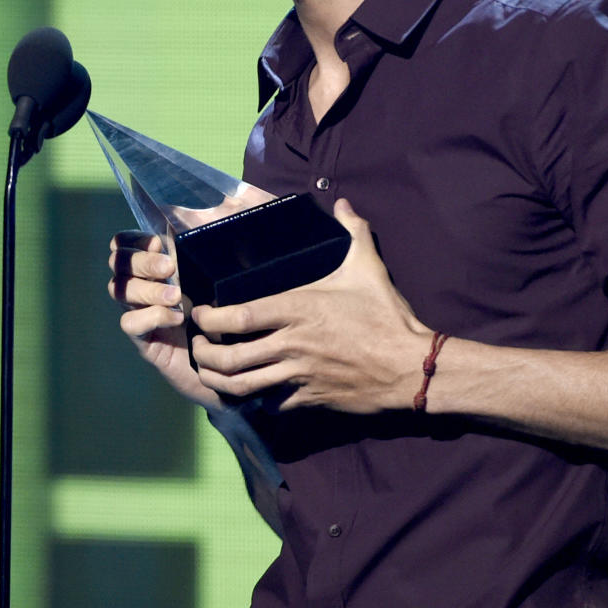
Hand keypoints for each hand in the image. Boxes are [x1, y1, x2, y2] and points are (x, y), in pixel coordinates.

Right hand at [108, 230, 225, 410]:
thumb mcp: (220, 276)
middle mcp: (143, 285)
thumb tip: (213, 213)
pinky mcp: (143, 339)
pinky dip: (152, 316)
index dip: (134, 240)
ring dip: (148, 288)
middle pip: (118, 263)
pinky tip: (177, 318)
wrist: (232, 360)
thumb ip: (209, 251)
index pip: (125, 243)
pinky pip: (129, 322)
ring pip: (119, 289)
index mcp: (156, 265)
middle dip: (142, 261)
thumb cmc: (227, 313)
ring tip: (177, 295)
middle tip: (170, 267)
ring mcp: (140, 312)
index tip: (160, 242)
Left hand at [190, 200, 432, 412]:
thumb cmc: (386, 316)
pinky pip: (271, 404)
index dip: (210, 318)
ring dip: (219, 381)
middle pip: (230, 357)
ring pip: (243, 386)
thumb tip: (344, 203)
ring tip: (211, 372)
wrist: (410, 366)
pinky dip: (257, 400)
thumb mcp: (368, 268)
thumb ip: (354, 232)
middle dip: (204, 355)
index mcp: (299, 309)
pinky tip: (254, 393)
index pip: (238, 316)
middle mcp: (292, 344)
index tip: (201, 314)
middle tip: (198, 348)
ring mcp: (299, 374)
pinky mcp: (310, 398)